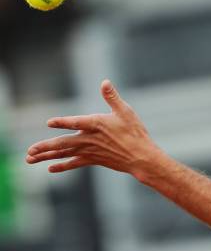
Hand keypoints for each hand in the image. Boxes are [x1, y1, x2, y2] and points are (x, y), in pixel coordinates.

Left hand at [26, 80, 162, 179]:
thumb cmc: (135, 133)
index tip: (49, 122)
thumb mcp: (126, 112)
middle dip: (45, 147)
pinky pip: (74, 163)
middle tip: (30, 151)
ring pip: (65, 153)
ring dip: (47, 156)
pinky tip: (50, 168)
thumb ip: (112, 97)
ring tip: (30, 158)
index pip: (76, 122)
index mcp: (97, 125)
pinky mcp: (94, 159)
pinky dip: (62, 166)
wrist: (141, 157)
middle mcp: (90, 139)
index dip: (63, 122)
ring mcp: (91, 151)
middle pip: (63, 144)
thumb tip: (105, 82)